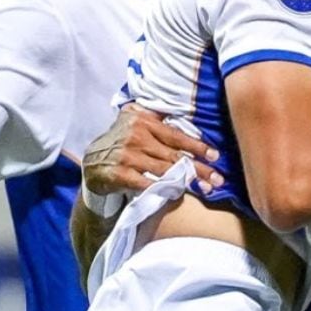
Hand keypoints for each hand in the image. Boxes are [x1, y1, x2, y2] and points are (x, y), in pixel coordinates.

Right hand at [83, 104, 223, 194]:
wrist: (93, 162)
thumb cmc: (122, 141)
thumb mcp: (135, 121)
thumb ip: (157, 118)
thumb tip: (186, 116)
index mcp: (143, 120)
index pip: (175, 135)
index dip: (197, 146)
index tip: (215, 156)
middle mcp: (135, 136)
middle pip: (174, 155)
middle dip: (199, 168)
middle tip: (218, 179)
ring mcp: (127, 155)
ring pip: (165, 170)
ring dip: (188, 181)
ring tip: (205, 189)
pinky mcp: (120, 174)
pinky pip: (147, 183)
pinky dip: (164, 189)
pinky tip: (178, 193)